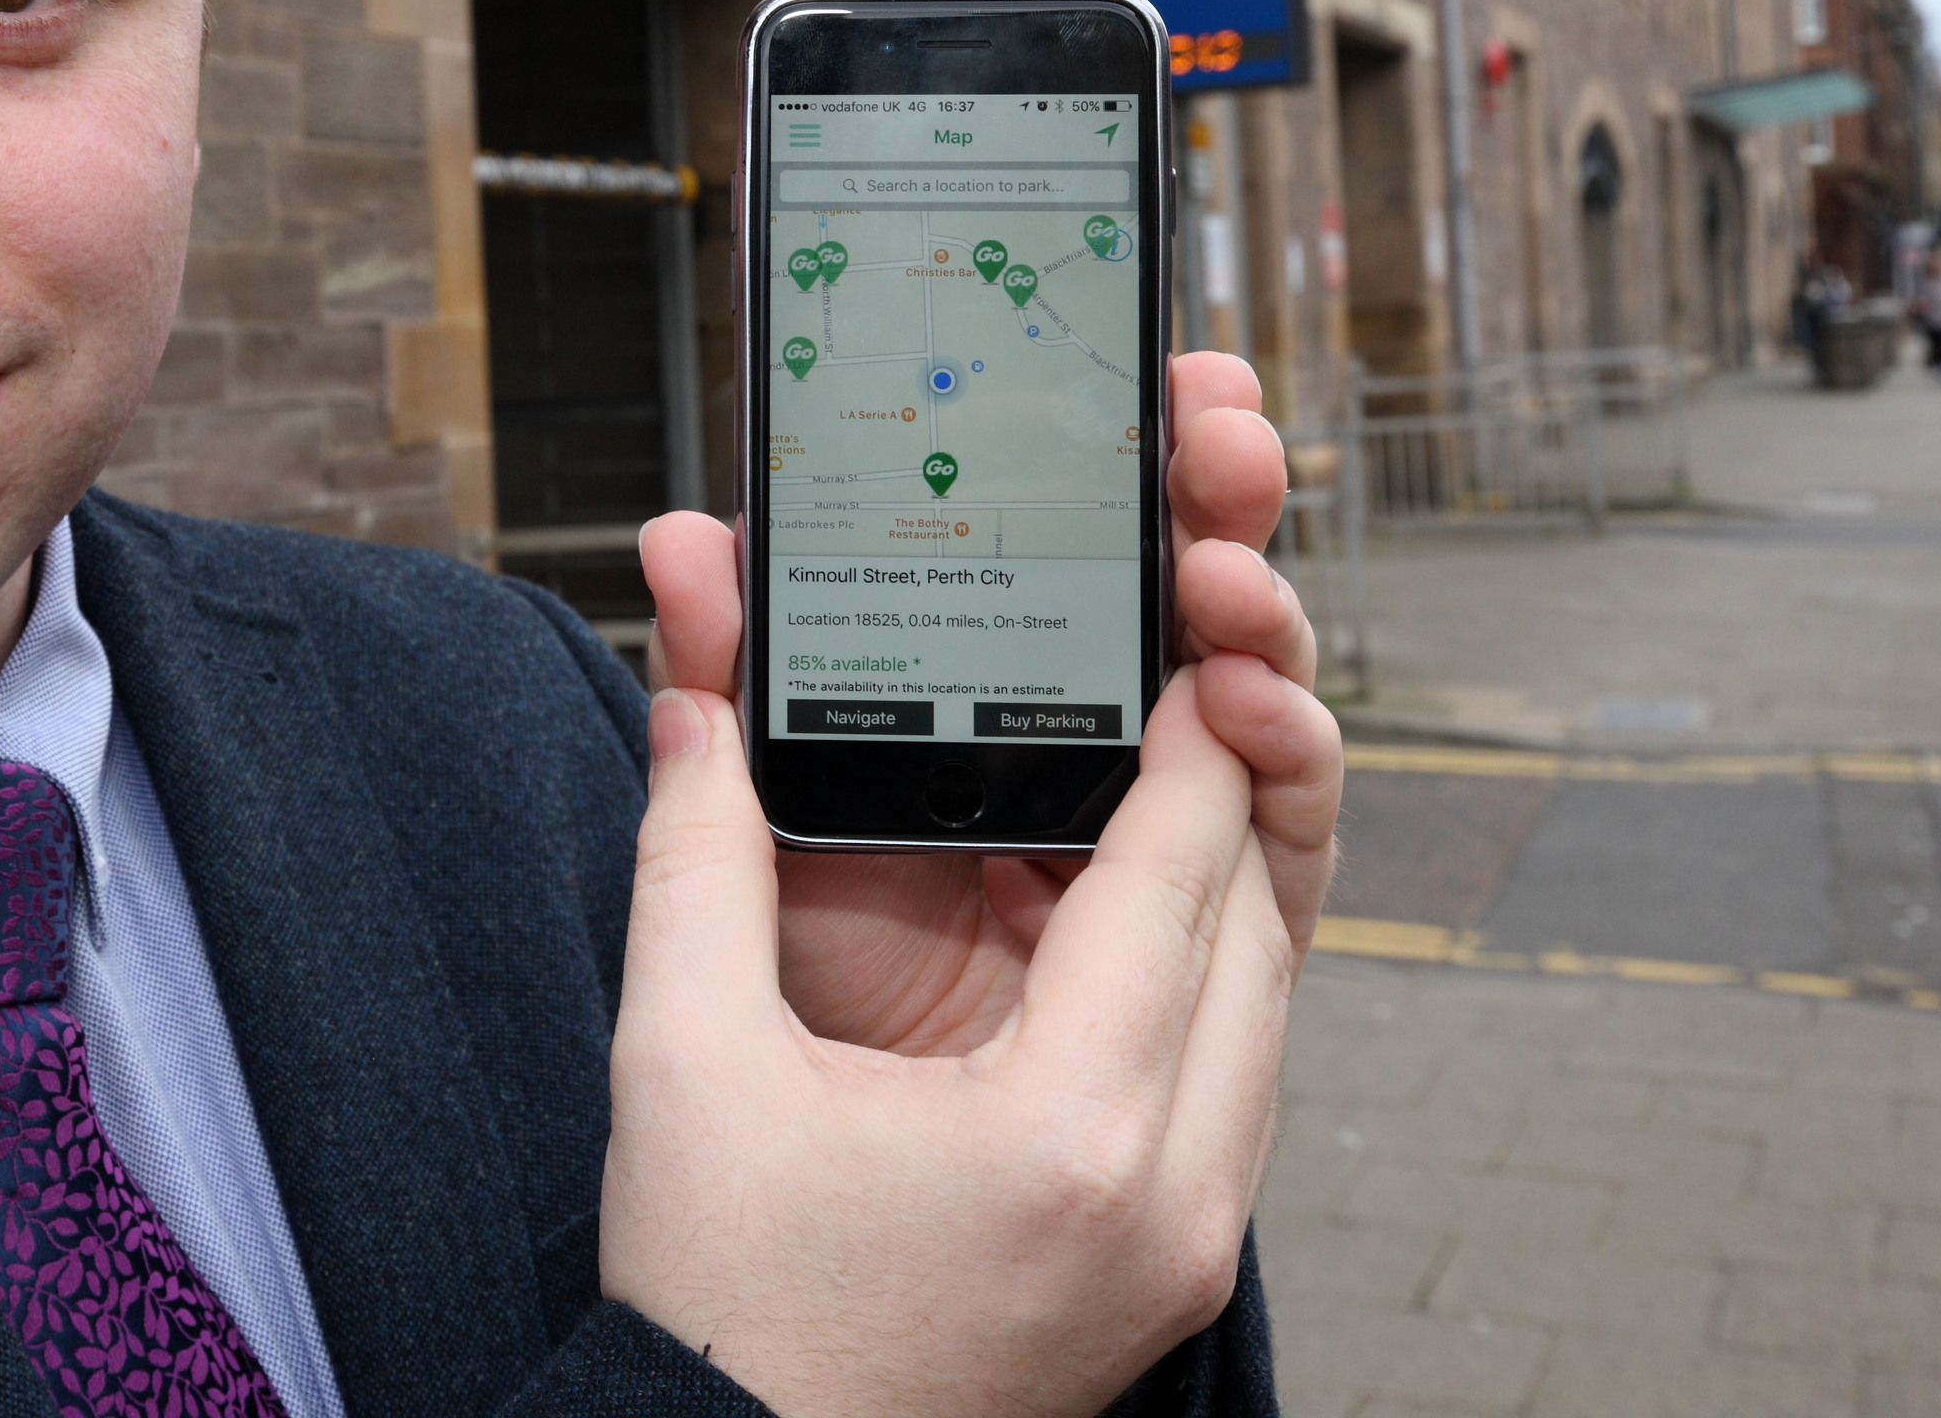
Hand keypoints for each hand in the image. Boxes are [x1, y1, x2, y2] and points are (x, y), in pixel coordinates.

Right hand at [600, 353, 1340, 1417]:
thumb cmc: (717, 1304)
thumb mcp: (681, 1062)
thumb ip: (695, 856)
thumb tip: (700, 707)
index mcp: (1066, 1132)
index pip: (1178, 879)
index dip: (1190, 741)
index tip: (1185, 635)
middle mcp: (1167, 1198)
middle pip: (1255, 937)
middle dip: (1220, 797)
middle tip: (1173, 681)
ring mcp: (1182, 1249)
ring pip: (1259, 1013)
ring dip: (1212, 893)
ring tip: (1140, 783)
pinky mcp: (1164, 1274)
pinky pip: (1225, 1085)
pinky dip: (1188, 984)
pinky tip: (1107, 929)